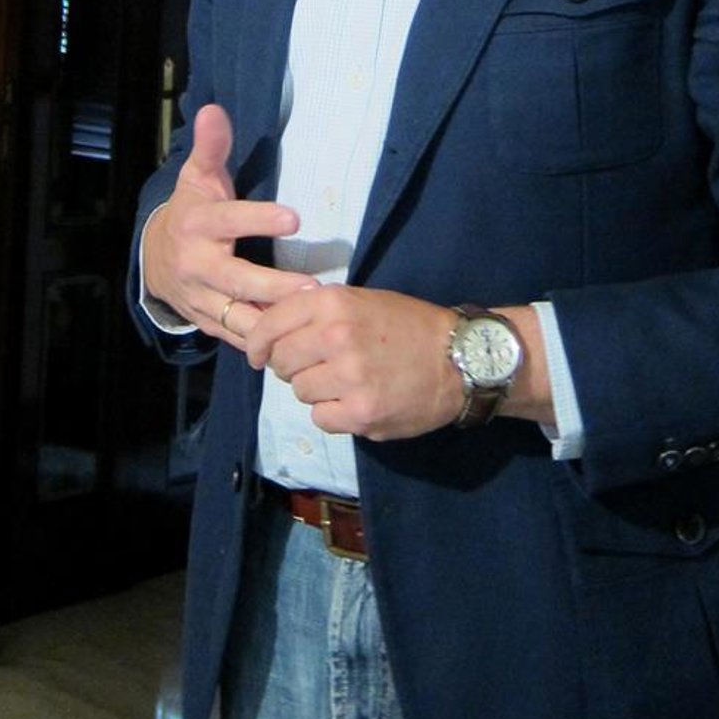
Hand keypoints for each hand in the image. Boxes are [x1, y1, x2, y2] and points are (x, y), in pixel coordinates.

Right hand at [142, 104, 315, 342]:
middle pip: (236, 279)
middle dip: (274, 287)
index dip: (259, 218)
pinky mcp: (208, 322)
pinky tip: (297, 339)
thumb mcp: (197, 176)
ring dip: (273, 321)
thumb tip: (214, 110)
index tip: (294, 217)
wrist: (156, 258)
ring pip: (237, 315)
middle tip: (314, 287)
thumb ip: (212, 147)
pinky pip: (237, 335)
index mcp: (197, 225)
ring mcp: (201, 298)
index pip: (228, 221)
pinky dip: (264, 342)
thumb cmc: (191, 210)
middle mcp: (196, 264)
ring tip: (310, 319)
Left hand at [244, 286, 464, 440]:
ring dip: (316, 391)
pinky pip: (320, 418)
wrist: (460, 359)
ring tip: (346, 383)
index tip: (258, 354)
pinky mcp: (360, 413)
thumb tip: (272, 328)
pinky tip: (356, 402)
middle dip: (292, 367)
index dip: (258, 342)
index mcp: (333, 304)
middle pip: (281, 361)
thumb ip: (319, 312)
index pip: (271, 324)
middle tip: (315, 367)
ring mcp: (347, 377)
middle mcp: (335, 337)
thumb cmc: (410, 326)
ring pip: (300, 391)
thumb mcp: (363, 300)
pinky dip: (333, 414)